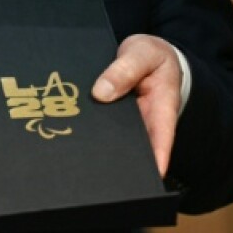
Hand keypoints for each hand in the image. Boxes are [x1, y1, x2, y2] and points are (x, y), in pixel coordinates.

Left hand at [91, 34, 182, 176]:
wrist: (146, 52)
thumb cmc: (151, 55)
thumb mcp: (143, 54)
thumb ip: (125, 69)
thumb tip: (100, 93)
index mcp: (162, 107)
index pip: (162, 136)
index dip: (157, 157)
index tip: (152, 175)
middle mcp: (145, 122)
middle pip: (136, 147)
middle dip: (123, 163)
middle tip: (105, 179)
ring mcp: (127, 123)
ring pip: (114, 140)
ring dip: (100, 149)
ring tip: (82, 166)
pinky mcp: (110, 118)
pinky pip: (101, 127)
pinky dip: (89, 132)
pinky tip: (70, 138)